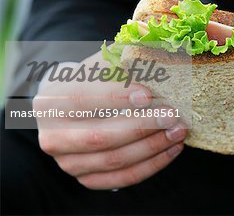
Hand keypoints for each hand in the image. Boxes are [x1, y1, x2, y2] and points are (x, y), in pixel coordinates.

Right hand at [33, 51, 186, 189]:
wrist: (80, 107)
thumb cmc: (97, 81)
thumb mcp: (104, 64)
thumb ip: (123, 61)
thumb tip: (152, 57)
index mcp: (51, 102)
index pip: (83, 100)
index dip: (116, 98)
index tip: (148, 94)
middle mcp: (53, 137)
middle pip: (100, 136)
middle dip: (142, 126)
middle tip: (173, 114)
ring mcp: (68, 163)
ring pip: (115, 161)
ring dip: (153, 147)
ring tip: (179, 131)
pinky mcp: (88, 179)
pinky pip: (123, 179)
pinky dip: (152, 165)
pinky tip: (172, 149)